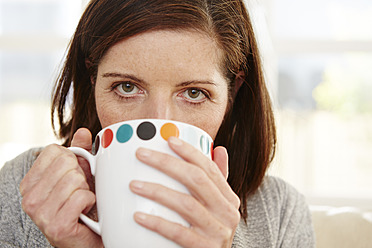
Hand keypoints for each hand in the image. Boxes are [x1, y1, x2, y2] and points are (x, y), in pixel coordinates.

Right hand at [20, 128, 102, 247]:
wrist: (89, 238)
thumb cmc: (82, 205)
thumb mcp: (80, 175)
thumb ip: (80, 153)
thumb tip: (83, 132)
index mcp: (30, 182)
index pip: (54, 151)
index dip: (72, 160)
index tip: (74, 176)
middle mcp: (29, 197)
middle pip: (66, 163)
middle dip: (81, 176)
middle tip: (80, 191)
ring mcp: (40, 214)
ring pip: (74, 179)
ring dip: (86, 190)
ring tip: (82, 202)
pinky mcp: (56, 226)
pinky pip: (81, 197)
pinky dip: (90, 201)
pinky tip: (85, 210)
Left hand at [129, 136, 240, 247]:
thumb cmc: (208, 231)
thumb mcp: (217, 205)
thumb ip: (217, 180)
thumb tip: (220, 149)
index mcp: (228, 198)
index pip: (209, 168)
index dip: (189, 152)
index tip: (169, 140)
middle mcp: (227, 213)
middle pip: (196, 179)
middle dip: (167, 163)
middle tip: (142, 154)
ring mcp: (218, 231)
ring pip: (186, 204)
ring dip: (157, 191)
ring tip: (135, 184)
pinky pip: (178, 232)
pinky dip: (157, 222)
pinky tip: (139, 215)